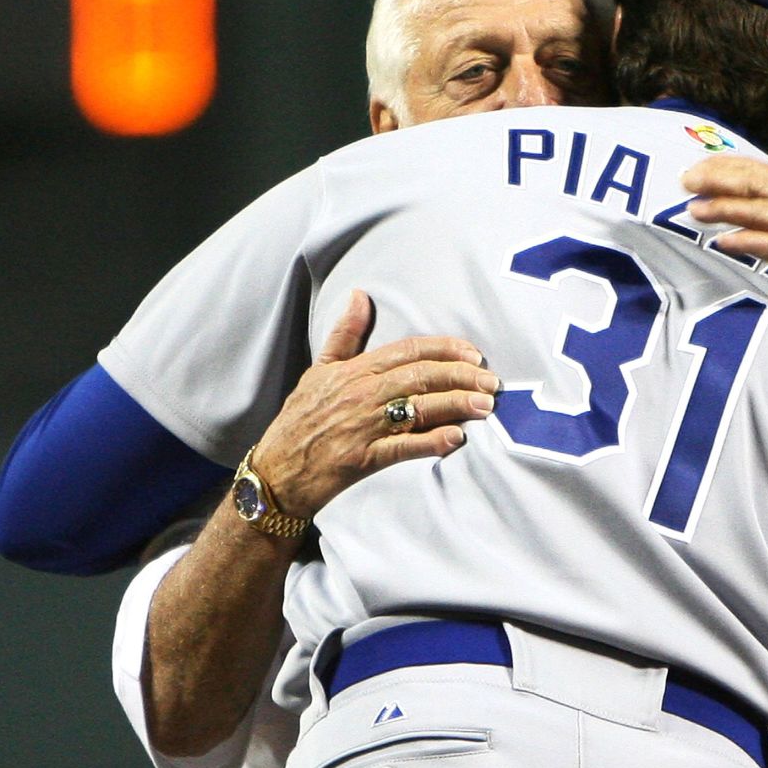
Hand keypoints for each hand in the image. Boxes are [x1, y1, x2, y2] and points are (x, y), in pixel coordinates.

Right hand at [251, 289, 498, 518]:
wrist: (276, 472)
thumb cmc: (301, 420)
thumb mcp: (319, 370)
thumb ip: (344, 334)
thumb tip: (360, 295)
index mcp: (354, 370)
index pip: (408, 350)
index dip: (445, 349)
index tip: (474, 354)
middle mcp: (360, 394)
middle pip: (420, 375)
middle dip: (461, 375)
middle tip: (492, 382)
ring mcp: (362, 426)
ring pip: (417, 408)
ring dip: (456, 405)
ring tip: (485, 406)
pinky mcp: (361, 459)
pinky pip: (402, 448)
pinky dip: (430, 442)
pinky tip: (456, 438)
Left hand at [681, 130, 767, 306]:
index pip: (758, 169)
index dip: (724, 168)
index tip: (696, 169)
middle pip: (752, 187)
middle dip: (714, 183)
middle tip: (683, 183)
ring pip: (758, 215)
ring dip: (723, 211)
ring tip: (694, 211)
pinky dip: (748, 243)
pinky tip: (724, 243)